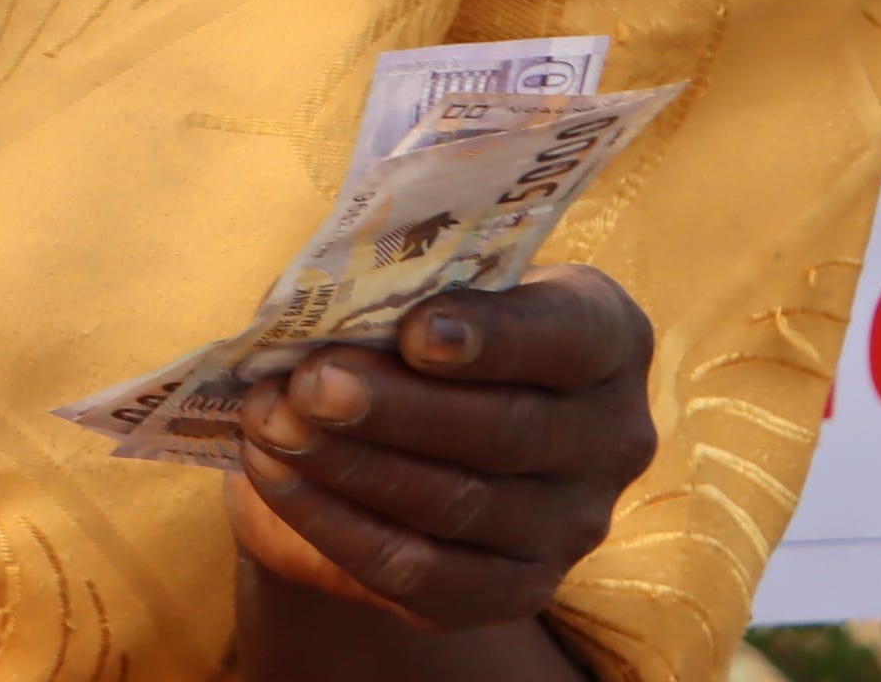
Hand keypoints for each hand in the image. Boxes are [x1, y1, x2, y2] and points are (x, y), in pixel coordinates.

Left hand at [233, 268, 658, 630]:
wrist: (382, 430)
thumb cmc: (402, 330)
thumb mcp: (407, 290)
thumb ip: (384, 292)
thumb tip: (312, 313)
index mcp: (602, 336)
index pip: (571, 334)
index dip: (496, 335)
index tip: (416, 332)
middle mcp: (610, 436)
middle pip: (508, 429)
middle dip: (396, 407)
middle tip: (311, 383)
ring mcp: (569, 523)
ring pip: (459, 502)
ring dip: (350, 463)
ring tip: (271, 422)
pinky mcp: (513, 590)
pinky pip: (422, 572)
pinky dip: (335, 523)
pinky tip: (273, 475)